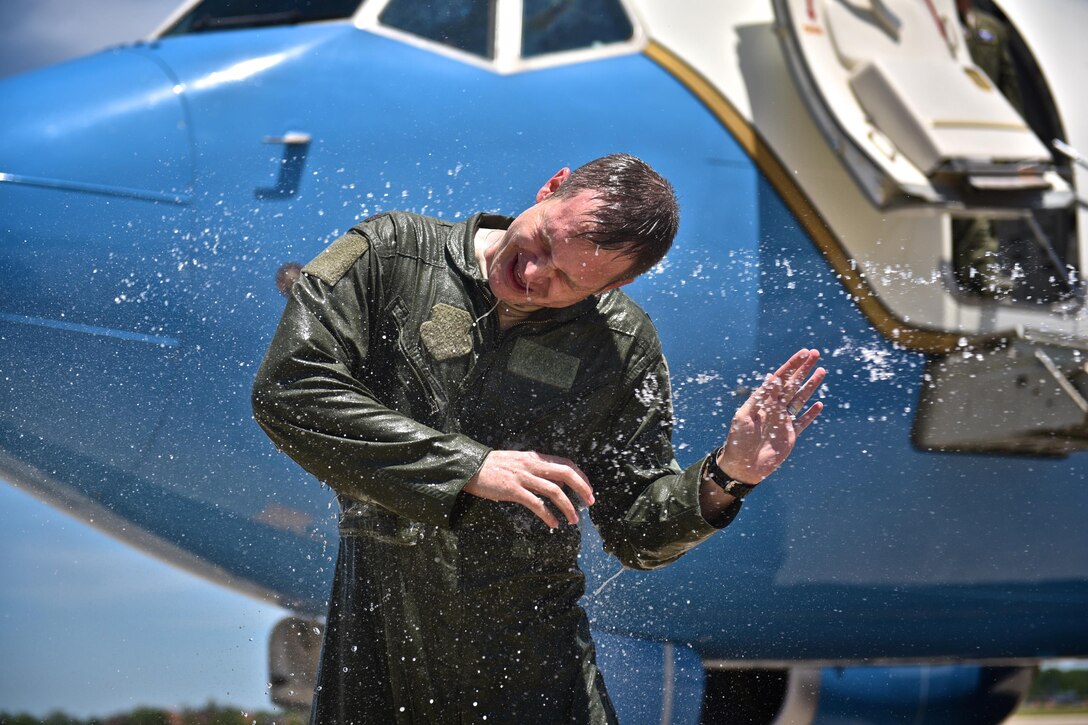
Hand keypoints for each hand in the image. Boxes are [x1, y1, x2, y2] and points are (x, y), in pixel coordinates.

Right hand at [464, 450, 595, 527]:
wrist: (470, 467)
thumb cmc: (492, 467)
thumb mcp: (517, 462)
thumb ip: (535, 469)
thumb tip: (553, 483)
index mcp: (534, 458)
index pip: (565, 463)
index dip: (581, 476)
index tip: (588, 489)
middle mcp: (531, 465)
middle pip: (565, 474)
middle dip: (582, 488)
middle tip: (591, 502)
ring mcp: (522, 477)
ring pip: (554, 491)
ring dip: (568, 507)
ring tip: (574, 520)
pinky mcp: (513, 490)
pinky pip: (536, 504)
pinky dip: (548, 515)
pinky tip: (554, 524)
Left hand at [718, 348, 824, 484]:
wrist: (742, 467)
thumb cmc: (738, 440)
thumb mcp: (745, 416)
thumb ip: (761, 398)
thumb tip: (773, 378)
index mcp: (763, 401)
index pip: (779, 378)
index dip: (792, 365)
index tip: (803, 353)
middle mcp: (774, 408)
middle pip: (793, 384)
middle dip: (804, 369)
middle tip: (816, 354)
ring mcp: (783, 421)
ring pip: (800, 399)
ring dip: (811, 386)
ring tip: (821, 371)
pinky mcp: (790, 435)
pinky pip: (803, 421)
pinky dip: (811, 413)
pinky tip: (819, 404)